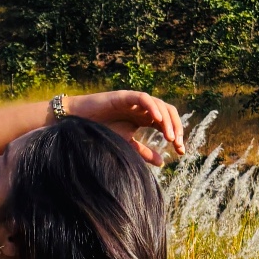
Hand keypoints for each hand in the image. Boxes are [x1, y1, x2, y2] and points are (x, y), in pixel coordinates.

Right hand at [66, 90, 184, 164]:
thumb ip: (143, 152)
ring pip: (159, 105)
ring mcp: (134, 101)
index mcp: (145, 118)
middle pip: (168, 112)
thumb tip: (162, 162)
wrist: (78, 122)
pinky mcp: (124, 96)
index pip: (167, 124)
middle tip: (178, 144)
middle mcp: (143, 108)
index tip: (181, 151)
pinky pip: (143, 98)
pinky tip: (157, 120)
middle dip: (176, 128)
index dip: (177, 135)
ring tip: (170, 137)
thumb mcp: (126, 144)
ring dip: (167, 120)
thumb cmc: (101, 132)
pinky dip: (153, 107)